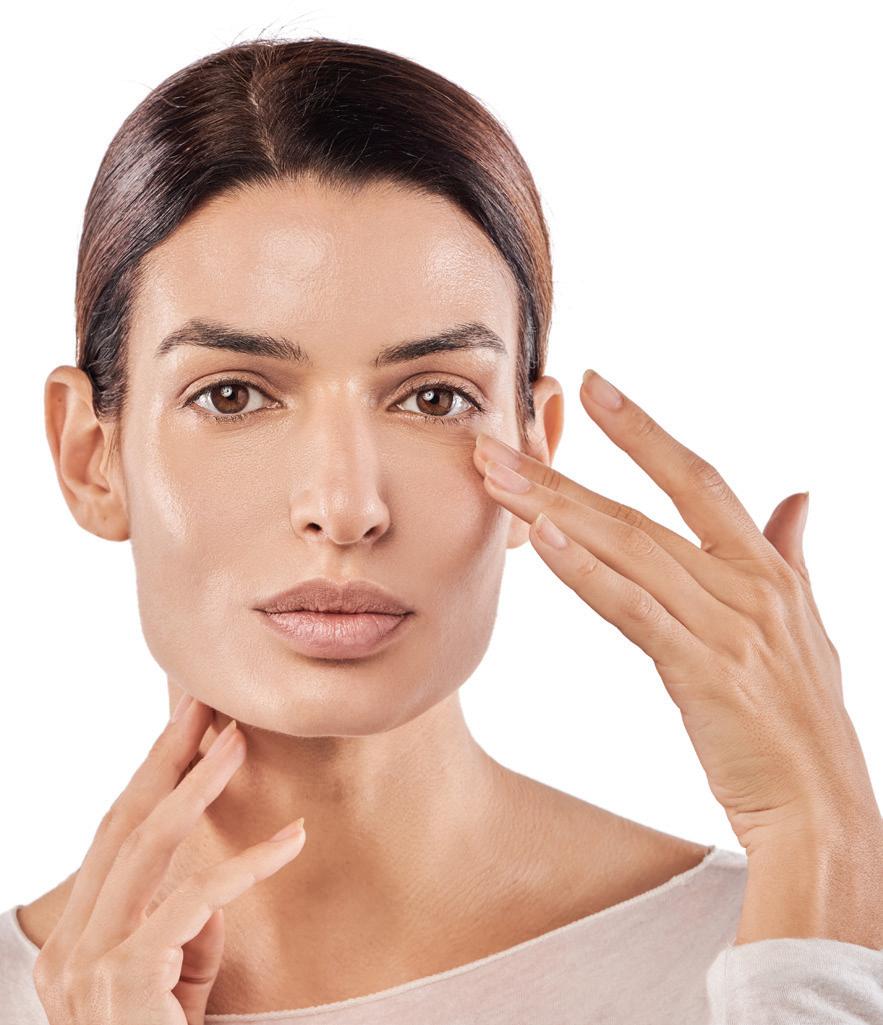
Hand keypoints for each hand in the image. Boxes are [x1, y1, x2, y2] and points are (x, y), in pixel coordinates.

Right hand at [32, 698, 305, 1024]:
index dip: (152, 777)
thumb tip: (208, 880)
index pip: (115, 838)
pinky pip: (192, 903)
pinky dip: (247, 867)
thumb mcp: (179, 983)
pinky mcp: (124, 983)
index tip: (189, 730)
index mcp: (74, 942)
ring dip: (198, 786)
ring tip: (239, 742)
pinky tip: (291, 841)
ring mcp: (87, 966)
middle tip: (206, 705)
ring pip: (146, 847)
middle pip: (122, 827)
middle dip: (166, 758)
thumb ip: (186, 929)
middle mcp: (69, 949)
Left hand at [473, 369, 879, 854]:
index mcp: (766, 568)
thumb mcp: (806, 626)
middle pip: (640, 511)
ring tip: (497, 479)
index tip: (596, 387)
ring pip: (628, 550)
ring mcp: (727, 625)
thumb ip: (790, 556)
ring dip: (555, 510)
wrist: (823, 808)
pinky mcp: (703, 670)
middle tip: (497, 442)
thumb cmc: (802, 720)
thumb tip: (796, 498)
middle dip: (563, 474)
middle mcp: (747, 584)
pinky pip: (634, 609)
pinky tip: (542, 538)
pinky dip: (586, 571)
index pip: (698, 478)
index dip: (645, 431)